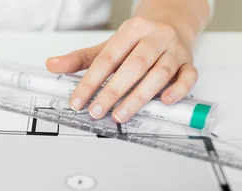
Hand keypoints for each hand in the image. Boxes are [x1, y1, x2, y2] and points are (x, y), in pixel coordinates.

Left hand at [46, 16, 197, 122]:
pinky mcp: (189, 63)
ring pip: (159, 74)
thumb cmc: (137, 41)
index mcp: (132, 30)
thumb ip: (79, 59)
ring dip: (138, 97)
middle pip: (134, 66)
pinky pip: (188, 76)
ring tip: (119, 115)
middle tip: (96, 111)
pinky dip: (178, 90)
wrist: (172, 24)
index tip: (77, 101)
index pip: (107, 59)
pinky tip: (165, 102)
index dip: (90, 82)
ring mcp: (175, 51)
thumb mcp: (107, 47)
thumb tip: (52, 65)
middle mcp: (155, 38)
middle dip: (113, 92)